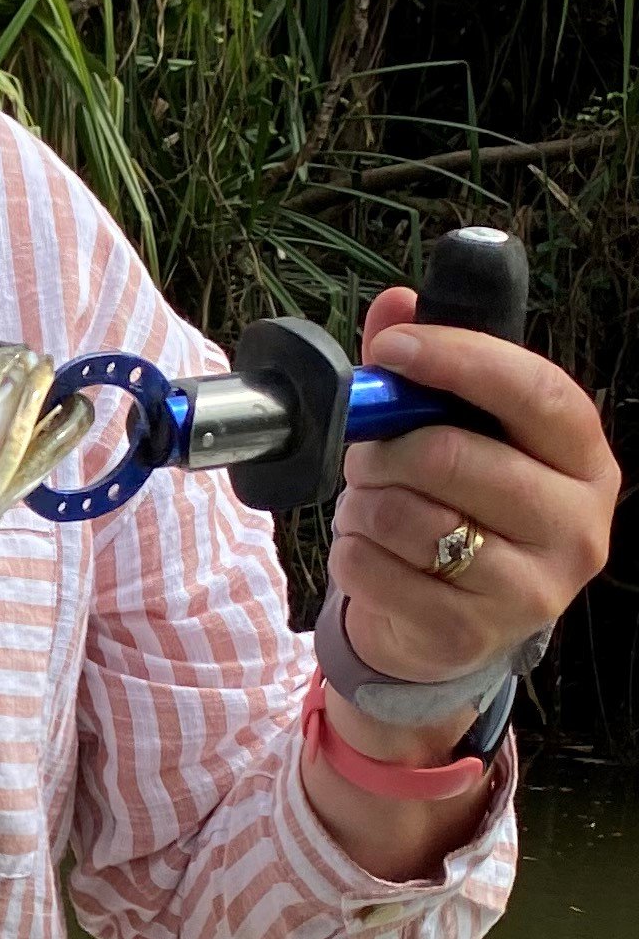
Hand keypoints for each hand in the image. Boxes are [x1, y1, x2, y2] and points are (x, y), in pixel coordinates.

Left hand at [326, 286, 622, 739]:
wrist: (445, 623)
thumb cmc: (457, 508)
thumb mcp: (452, 433)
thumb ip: (426, 370)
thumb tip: (396, 303)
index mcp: (585, 461)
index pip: (537, 394)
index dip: (461, 361)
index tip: (394, 349)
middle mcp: (577, 526)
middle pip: (455, 458)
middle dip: (387, 448)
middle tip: (369, 453)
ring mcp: (532, 590)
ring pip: (408, 517)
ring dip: (365, 504)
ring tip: (373, 508)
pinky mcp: (470, 635)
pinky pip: (376, 570)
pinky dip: (352, 553)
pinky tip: (372, 554)